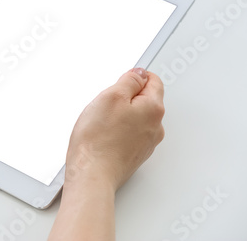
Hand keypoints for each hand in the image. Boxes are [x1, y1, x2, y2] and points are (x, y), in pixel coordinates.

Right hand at [65, 68, 164, 191]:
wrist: (92, 173)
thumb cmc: (98, 139)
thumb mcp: (110, 96)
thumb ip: (129, 81)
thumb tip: (138, 74)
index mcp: (153, 109)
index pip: (153, 81)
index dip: (134, 77)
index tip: (120, 81)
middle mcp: (155, 127)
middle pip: (144, 100)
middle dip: (125, 98)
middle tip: (105, 105)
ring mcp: (146, 142)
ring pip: (135, 117)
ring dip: (120, 115)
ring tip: (101, 123)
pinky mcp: (134, 154)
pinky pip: (128, 133)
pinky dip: (116, 131)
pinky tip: (102, 136)